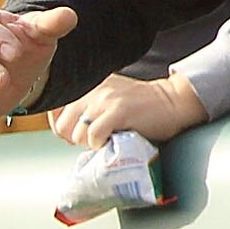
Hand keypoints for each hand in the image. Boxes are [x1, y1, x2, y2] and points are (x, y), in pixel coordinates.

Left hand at [50, 72, 203, 148]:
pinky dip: (99, 144)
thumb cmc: (143, 107)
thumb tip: (66, 128)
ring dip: (88, 144)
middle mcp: (94, 88)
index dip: (62, 128)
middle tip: (92, 141)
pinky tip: (111, 141)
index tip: (77, 133)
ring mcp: (106, 99)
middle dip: (74, 139)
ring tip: (106, 140)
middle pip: (62, 125)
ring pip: (76, 133)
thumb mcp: (109, 97)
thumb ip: (88, 105)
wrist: (174, 102)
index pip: (55, 108)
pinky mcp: (118, 111)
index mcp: (89, 84)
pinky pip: (93, 136)